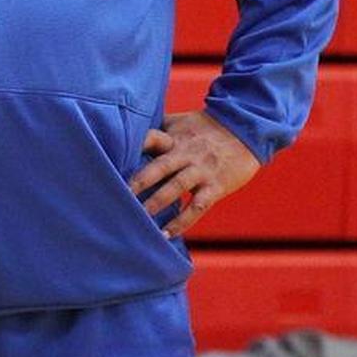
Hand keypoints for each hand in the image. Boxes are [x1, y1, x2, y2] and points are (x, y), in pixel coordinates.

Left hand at [129, 111, 261, 237]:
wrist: (245, 128)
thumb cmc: (205, 127)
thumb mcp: (179, 122)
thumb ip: (156, 130)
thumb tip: (125, 133)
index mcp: (175, 136)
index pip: (151, 138)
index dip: (134, 146)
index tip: (112, 159)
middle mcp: (186, 153)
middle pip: (160, 165)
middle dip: (140, 180)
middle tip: (119, 194)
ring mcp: (201, 170)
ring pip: (177, 187)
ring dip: (157, 202)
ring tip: (139, 218)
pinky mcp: (215, 186)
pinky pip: (197, 206)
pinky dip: (182, 221)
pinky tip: (167, 234)